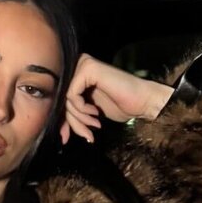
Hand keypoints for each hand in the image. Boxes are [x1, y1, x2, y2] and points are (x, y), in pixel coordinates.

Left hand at [60, 53, 174, 144]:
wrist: (142, 102)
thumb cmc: (120, 105)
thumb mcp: (89, 114)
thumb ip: (73, 118)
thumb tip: (59, 135)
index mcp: (76, 74)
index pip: (59, 99)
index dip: (61, 120)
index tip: (65, 138)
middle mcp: (77, 65)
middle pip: (60, 99)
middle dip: (72, 122)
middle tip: (86, 134)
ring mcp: (83, 64)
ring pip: (65, 98)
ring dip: (79, 118)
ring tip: (94, 124)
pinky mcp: (88, 68)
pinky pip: (72, 94)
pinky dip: (81, 108)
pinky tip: (95, 112)